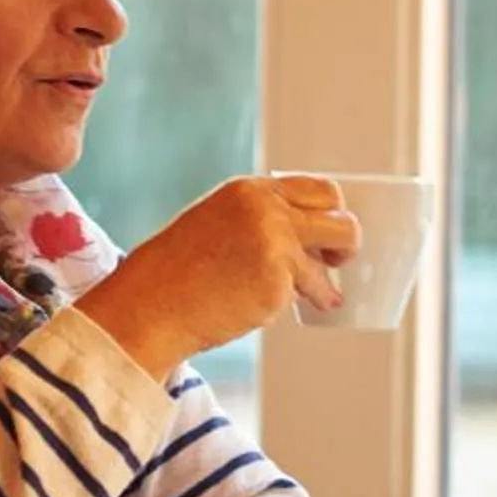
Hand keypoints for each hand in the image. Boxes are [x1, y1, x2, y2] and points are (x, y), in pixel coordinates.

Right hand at [73, 174, 362, 378]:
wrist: (150, 305)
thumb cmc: (178, 271)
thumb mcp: (217, 222)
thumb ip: (260, 219)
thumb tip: (306, 235)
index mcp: (251, 192)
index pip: (321, 190)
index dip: (331, 212)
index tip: (328, 230)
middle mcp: (268, 212)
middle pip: (343, 220)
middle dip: (347, 242)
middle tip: (336, 260)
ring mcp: (275, 246)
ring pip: (331, 261)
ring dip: (327, 282)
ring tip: (320, 296)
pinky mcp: (277, 284)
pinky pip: (304, 293)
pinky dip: (292, 303)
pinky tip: (267, 307)